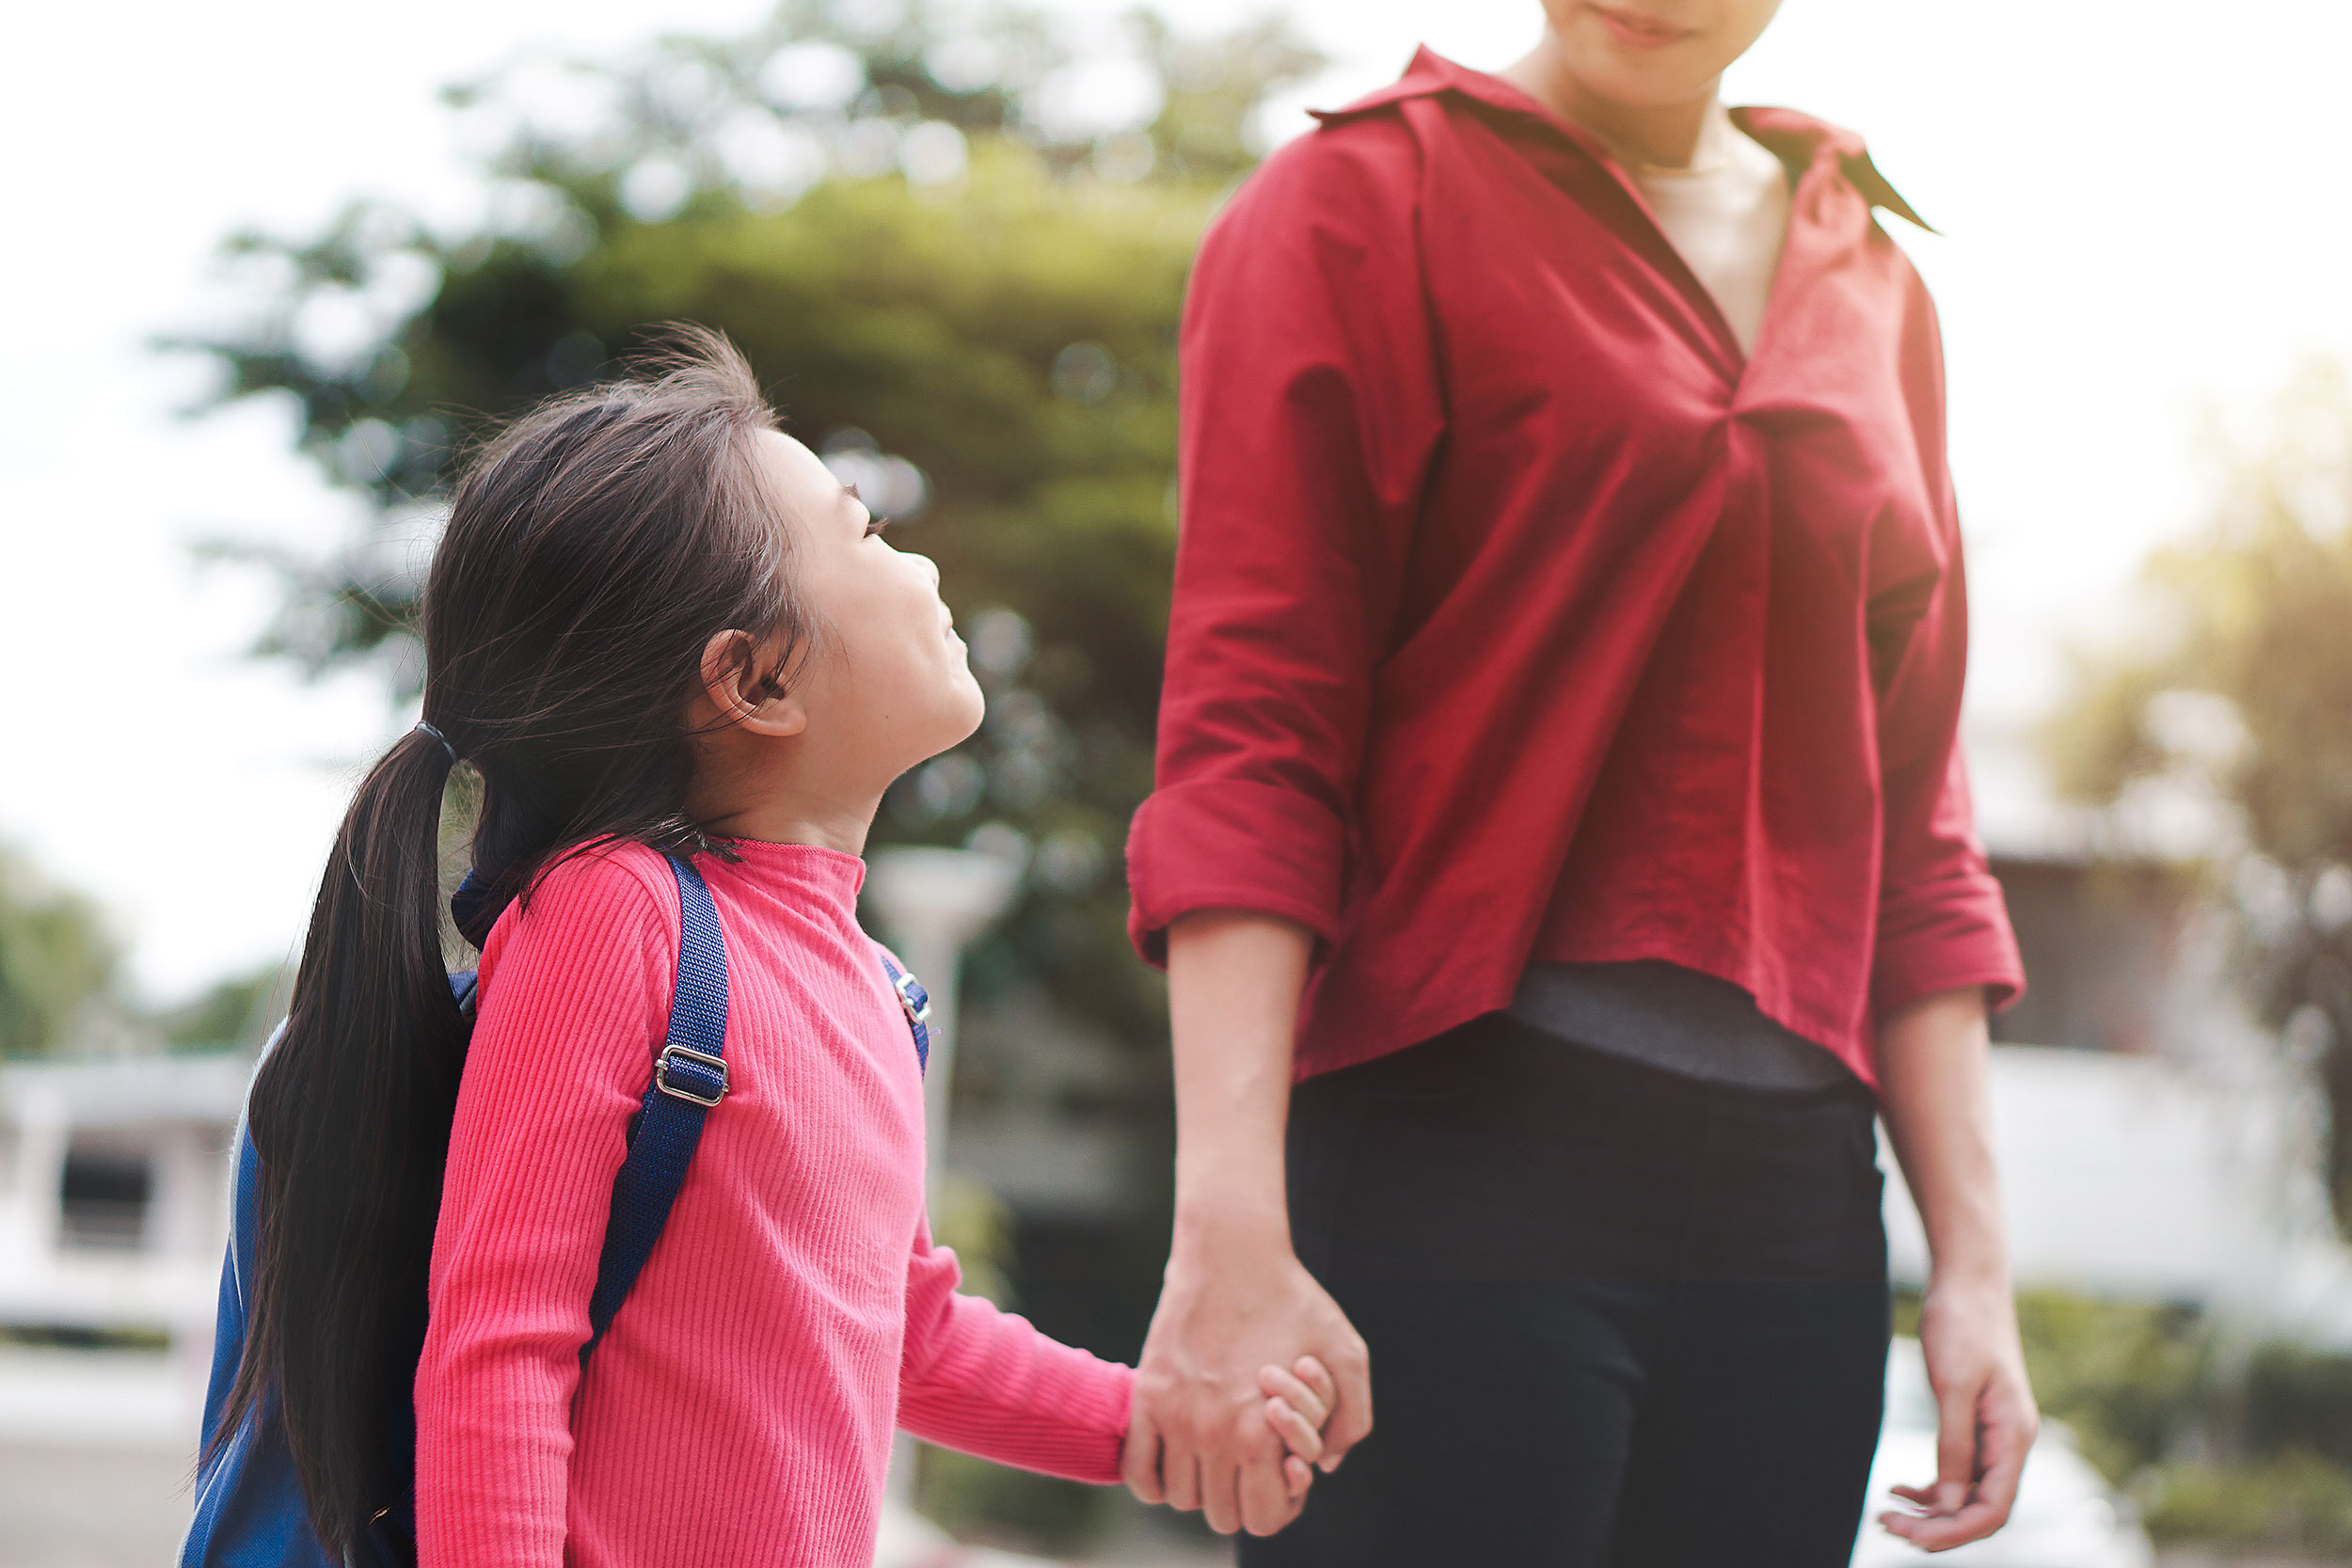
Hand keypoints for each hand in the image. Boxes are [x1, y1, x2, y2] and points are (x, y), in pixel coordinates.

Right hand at [1122, 1220, 1371, 1536]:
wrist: (1232, 1253)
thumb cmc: (1295, 1299)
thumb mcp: (1346, 1352)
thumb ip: (1352, 1418)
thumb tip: (1325, 1466)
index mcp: (1263, 1432)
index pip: (1263, 1517)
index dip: (1279, 1507)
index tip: (1283, 1474)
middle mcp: (1215, 1434)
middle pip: (1221, 1516)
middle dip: (1241, 1499)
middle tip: (1251, 1464)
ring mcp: (1176, 1418)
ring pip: (1181, 1499)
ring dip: (1201, 1488)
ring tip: (1218, 1454)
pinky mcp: (1148, 1397)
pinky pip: (1138, 1472)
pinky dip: (1155, 1481)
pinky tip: (1177, 1457)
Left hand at [1880, 1278, 2038, 1550]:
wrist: (1968, 1281)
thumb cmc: (1963, 1324)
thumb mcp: (1953, 1386)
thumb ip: (1954, 1447)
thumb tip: (1949, 1504)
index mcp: (2014, 1438)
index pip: (1993, 1509)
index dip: (1953, 1531)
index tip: (1909, 1535)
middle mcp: (2010, 1443)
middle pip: (1981, 1509)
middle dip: (1937, 1526)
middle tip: (1887, 1524)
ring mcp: (1995, 1434)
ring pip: (1968, 1494)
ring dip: (1931, 1511)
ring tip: (1888, 1513)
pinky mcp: (1976, 1422)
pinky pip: (1959, 1471)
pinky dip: (1932, 1487)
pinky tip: (1900, 1489)